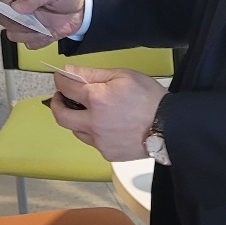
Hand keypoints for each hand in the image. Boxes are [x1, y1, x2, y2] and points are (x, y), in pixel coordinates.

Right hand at [0, 0, 85, 49]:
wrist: (85, 8)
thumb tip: (16, 7)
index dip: (7, 7)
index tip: (18, 12)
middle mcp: (22, 6)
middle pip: (4, 19)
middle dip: (16, 24)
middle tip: (31, 22)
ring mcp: (28, 20)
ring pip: (14, 33)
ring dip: (28, 34)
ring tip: (44, 28)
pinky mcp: (35, 33)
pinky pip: (28, 43)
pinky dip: (38, 41)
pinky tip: (49, 33)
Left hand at [49, 66, 165, 161]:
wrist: (169, 126)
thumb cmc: (149, 98)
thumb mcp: (122, 75)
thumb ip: (92, 73)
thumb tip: (69, 71)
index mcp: (96, 100)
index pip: (65, 87)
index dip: (60, 80)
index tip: (61, 77)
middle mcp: (93, 123)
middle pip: (60, 115)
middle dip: (56, 103)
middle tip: (61, 97)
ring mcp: (99, 141)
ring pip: (74, 130)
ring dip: (74, 119)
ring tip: (86, 110)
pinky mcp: (107, 153)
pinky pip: (91, 142)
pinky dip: (91, 131)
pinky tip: (103, 124)